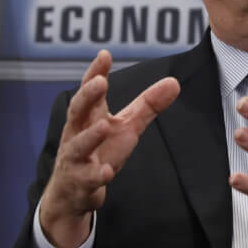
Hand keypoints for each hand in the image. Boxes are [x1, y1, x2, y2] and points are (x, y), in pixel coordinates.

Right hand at [40, 49, 179, 247]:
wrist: (74, 192)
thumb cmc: (100, 151)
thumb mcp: (126, 127)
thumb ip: (147, 105)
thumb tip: (174, 82)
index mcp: (88, 117)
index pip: (90, 92)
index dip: (95, 72)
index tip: (104, 55)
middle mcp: (77, 134)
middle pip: (76, 112)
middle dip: (86, 96)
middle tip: (99, 83)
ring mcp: (76, 159)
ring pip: (77, 146)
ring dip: (90, 136)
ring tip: (105, 126)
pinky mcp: (79, 183)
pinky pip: (86, 179)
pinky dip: (96, 176)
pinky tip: (106, 172)